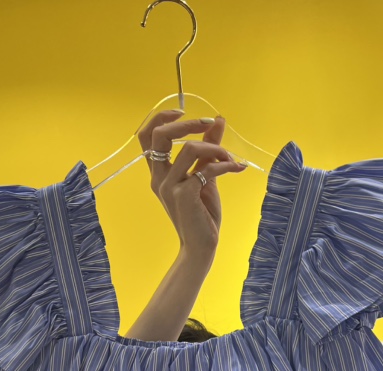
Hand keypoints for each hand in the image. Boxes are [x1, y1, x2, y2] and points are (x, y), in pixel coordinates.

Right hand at [138, 111, 245, 264]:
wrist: (201, 246)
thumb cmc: (201, 214)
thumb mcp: (205, 176)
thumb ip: (208, 150)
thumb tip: (218, 121)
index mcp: (159, 174)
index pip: (146, 137)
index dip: (160, 118)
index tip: (182, 112)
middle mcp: (159, 179)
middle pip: (160, 136)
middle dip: (188, 124)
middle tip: (209, 124)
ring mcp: (170, 188)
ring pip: (189, 149)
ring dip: (215, 148)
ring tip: (230, 159)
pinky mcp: (184, 196)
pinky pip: (206, 169)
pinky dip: (224, 165)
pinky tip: (236, 168)